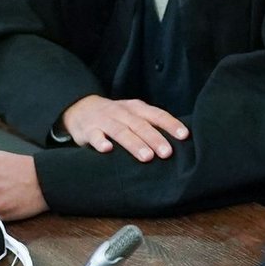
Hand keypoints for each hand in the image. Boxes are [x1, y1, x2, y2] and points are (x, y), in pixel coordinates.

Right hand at [60, 94, 187, 161]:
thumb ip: (151, 125)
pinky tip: (107, 150)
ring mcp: (104, 120)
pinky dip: (100, 142)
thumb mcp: (133, 115)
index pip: (156, 115)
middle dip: (154, 138)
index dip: (170, 124)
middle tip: (167, 153)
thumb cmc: (115, 116)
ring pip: (120, 131)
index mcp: (136, 109)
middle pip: (140, 125)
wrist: (80, 109)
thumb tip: (179, 143)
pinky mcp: (88, 130)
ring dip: (134, 143)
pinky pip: (94, 136)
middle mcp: (122, 112)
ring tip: (146, 157)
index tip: (184, 136)